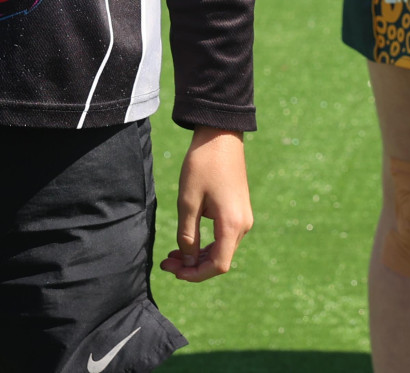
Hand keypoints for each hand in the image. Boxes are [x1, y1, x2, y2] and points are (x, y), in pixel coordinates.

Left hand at [160, 128, 251, 281]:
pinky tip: (188, 241)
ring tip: (172, 254)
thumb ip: (187, 235)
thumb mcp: (188, 202)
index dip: (195, 274)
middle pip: (220, 259)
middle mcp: (243, 225)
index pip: (218, 265)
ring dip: (198, 256)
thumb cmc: (202, 166)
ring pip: (222, 249)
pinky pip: (225, 236)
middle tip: (166, 262)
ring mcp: (243, 217)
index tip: (173, 270)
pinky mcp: (239, 210)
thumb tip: (188, 261)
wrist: (220, 136)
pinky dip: (207, 243)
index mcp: (232, 224)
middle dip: (193, 266)